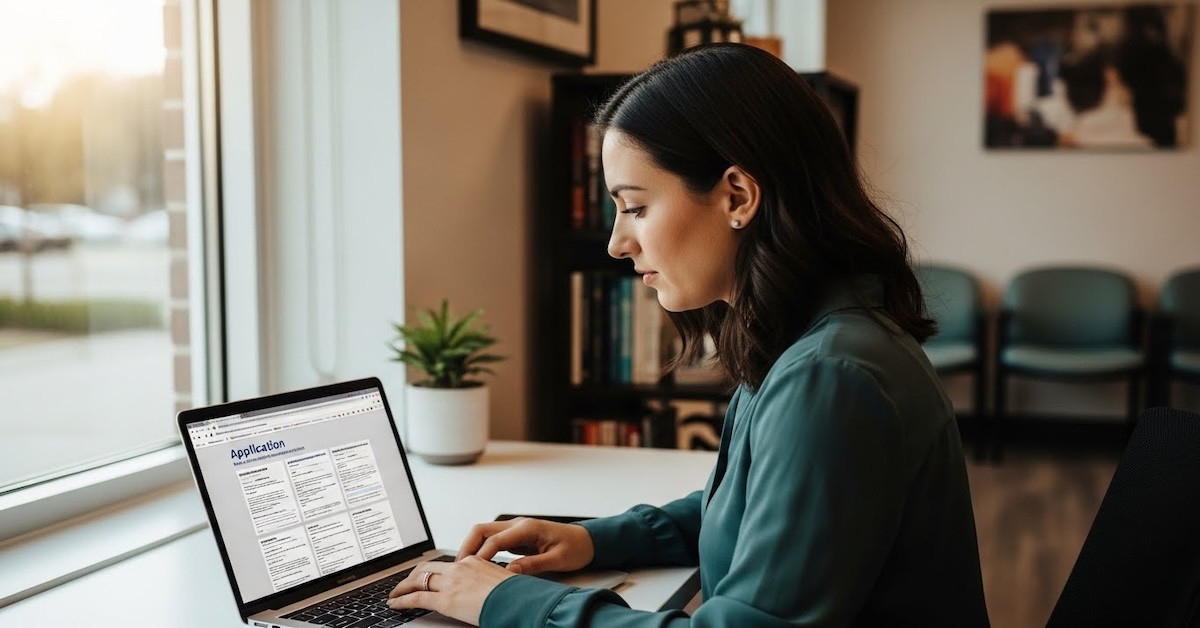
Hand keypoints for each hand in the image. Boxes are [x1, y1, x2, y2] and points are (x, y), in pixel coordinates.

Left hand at [387, 556, 514, 625]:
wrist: (522, 602)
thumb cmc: (518, 596)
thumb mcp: (503, 584)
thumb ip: (490, 583)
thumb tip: (488, 592)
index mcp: (475, 561)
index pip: (446, 564)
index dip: (432, 570)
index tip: (426, 576)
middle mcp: (460, 567)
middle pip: (427, 567)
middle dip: (412, 575)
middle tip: (404, 584)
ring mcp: (452, 582)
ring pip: (418, 579)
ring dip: (403, 587)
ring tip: (395, 594)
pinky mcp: (446, 600)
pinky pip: (417, 598)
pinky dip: (402, 600)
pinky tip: (395, 604)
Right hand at [457, 517, 594, 575]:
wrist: (588, 541)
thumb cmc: (576, 548)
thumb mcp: (558, 559)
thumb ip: (533, 565)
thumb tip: (510, 572)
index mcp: (528, 527)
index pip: (495, 540)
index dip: (481, 556)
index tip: (471, 572)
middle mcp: (518, 525)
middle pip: (482, 530)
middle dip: (467, 547)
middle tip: (457, 568)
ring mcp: (516, 530)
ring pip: (484, 534)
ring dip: (471, 548)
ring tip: (463, 568)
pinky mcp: (516, 537)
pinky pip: (492, 541)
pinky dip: (481, 551)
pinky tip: (477, 566)